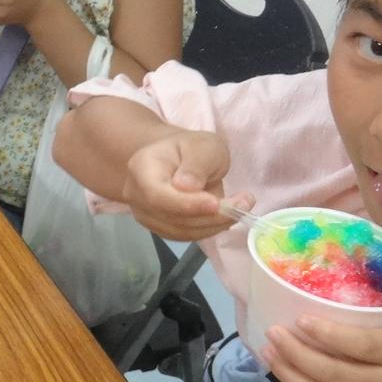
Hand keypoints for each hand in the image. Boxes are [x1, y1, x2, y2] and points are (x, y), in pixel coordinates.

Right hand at [120, 129, 244, 239]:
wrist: (178, 161)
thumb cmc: (191, 149)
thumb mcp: (203, 145)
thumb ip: (197, 164)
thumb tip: (187, 187)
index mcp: (141, 168)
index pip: (157, 195)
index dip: (186, 204)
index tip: (216, 203)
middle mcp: (136, 195)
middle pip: (171, 216)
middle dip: (210, 215)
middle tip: (245, 202)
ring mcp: (145, 214)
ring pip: (181, 231)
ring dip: (214, 223)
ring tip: (241, 206)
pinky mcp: (160, 228)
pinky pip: (186, 236)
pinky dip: (209, 229)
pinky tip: (226, 215)